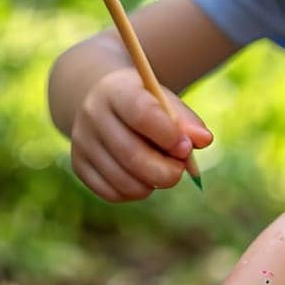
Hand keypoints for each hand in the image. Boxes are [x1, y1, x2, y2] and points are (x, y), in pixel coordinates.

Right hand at [70, 67, 211, 201]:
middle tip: (180, 171)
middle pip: (131, 155)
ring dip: (152, 184)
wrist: (104, 103)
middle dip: (166, 171)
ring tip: (161, 172)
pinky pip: (112, 193)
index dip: (168, 135)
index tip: (186, 148)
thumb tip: (204, 140)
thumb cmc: (145, 105)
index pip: (141, 113)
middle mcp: (93, 115)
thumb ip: (187, 121)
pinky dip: (134, 192)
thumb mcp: (165, 103)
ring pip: (124, 180)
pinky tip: (141, 178)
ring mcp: (81, 142)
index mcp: (116, 90)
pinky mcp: (79, 165)